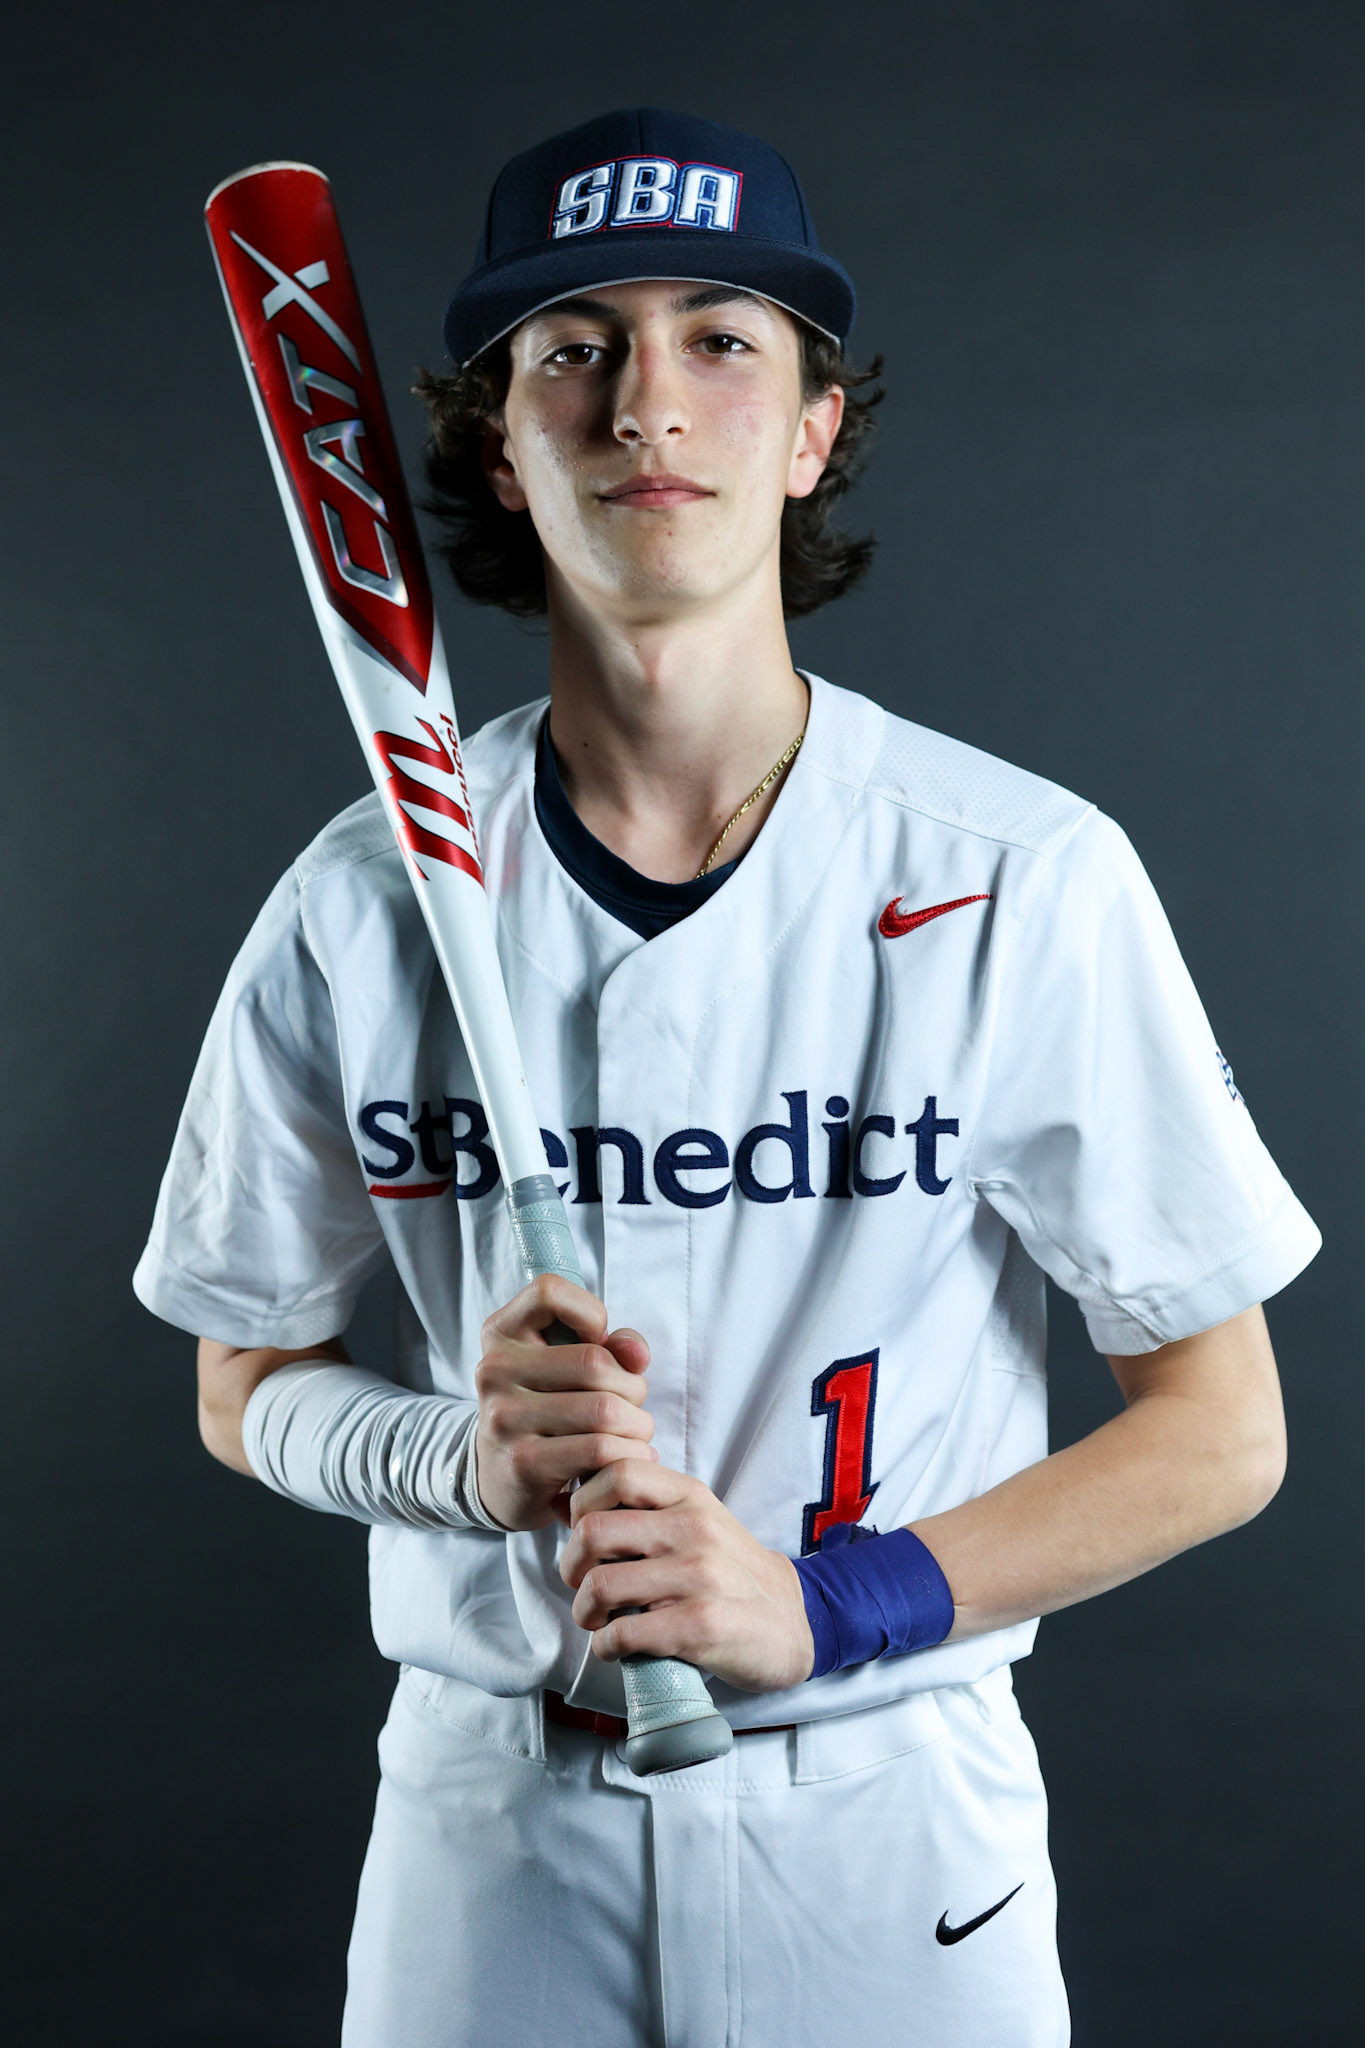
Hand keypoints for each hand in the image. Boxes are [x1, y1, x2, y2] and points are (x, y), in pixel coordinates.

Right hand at [473, 1275, 655, 1530]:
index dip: (591, 1314)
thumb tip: (637, 1355)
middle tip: (632, 1407)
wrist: (501, 1479)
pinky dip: (630, 1454)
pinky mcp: (523, 1463)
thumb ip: (611, 1347)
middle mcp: (494, 1370)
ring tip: (634, 1435)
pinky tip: (628, 1458)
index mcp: (501, 1332)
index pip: (550, 1291)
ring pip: (604, 1410)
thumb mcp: (567, 1366)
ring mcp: (504, 1418)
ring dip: (638, 1426)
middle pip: (594, 1362)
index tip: (597, 1345)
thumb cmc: (547, 1409)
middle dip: (633, 1387)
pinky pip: (601, 1449)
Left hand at [559, 1461, 815, 1692]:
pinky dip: (605, 1646)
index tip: (583, 1531)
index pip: (617, 1471)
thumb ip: (644, 1509)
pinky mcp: (700, 1626)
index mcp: (690, 1497)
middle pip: (593, 1530)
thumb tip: (566, 1504)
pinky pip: (621, 1634)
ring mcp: (698, 1577)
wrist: (794, 1624)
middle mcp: (694, 1529)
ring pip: (600, 1585)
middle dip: (570, 1564)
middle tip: (580, 1583)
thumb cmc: (732, 1573)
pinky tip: (616, 1646)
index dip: (582, 1502)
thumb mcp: (698, 1522)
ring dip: (583, 1611)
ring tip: (596, 1619)